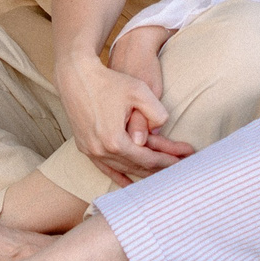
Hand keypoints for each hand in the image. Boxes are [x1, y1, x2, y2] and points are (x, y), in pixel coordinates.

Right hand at [55, 39, 193, 186]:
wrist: (76, 76)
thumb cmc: (109, 81)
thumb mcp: (139, 91)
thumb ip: (157, 113)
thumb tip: (161, 131)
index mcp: (115, 140)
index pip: (148, 159)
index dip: (167, 160)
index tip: (183, 161)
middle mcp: (101, 151)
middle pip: (136, 166)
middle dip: (159, 168)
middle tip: (178, 168)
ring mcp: (90, 151)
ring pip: (122, 169)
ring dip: (142, 172)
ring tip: (160, 172)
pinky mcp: (84, 147)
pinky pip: (104, 168)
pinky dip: (118, 176)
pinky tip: (128, 184)